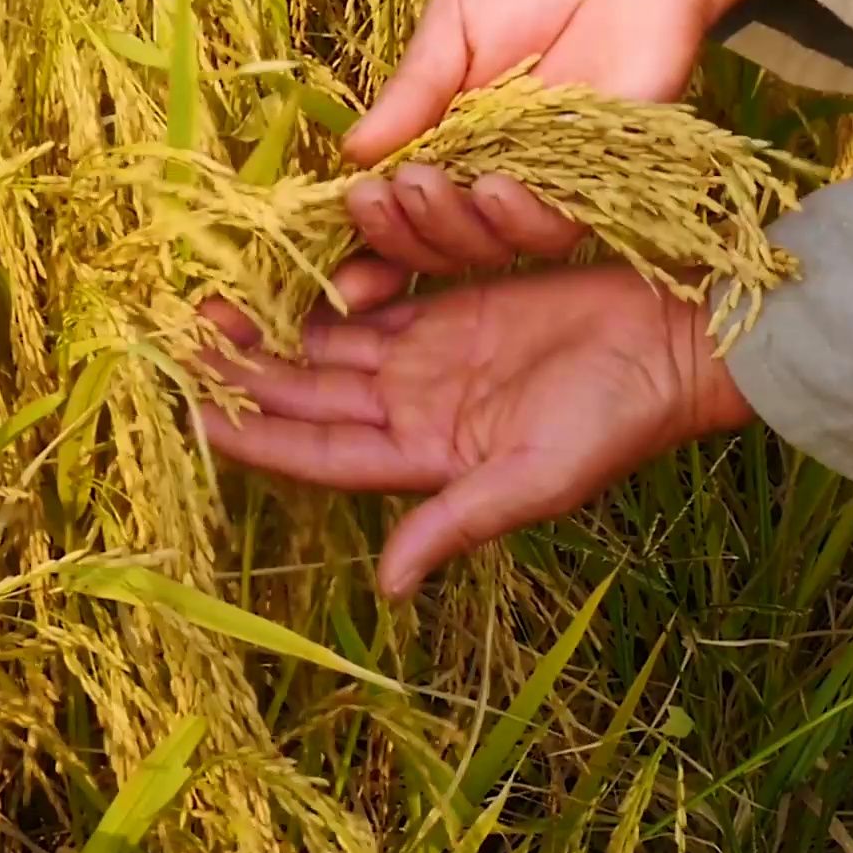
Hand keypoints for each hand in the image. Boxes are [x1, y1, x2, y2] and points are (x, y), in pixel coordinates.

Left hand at [197, 260, 754, 598]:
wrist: (675, 344)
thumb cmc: (615, 420)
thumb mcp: (535, 480)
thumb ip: (455, 524)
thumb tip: (389, 588)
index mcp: (425, 459)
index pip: (320, 453)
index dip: (256, 438)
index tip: (192, 415)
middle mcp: (416, 410)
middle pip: (310, 395)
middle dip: (245, 375)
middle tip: (178, 344)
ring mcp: (431, 356)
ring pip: (328, 344)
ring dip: (270, 327)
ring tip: (207, 302)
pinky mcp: (452, 305)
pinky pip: (370, 295)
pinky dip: (323, 284)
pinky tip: (277, 265)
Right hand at [342, 0, 764, 273]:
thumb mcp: (453, 28)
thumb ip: (412, 93)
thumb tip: (353, 154)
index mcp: (451, 154)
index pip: (405, 216)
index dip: (372, 244)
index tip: (342, 241)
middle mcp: (492, 185)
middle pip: (440, 248)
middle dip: (404, 233)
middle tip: (387, 191)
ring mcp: (544, 193)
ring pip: (491, 250)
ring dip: (450, 228)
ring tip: (427, 184)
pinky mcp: (601, 188)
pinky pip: (555, 231)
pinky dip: (518, 220)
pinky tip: (493, 189)